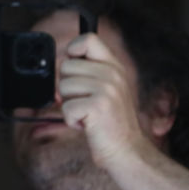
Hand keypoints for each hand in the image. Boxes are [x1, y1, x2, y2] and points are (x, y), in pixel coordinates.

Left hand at [58, 33, 161, 169]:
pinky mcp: (98, 106)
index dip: (73, 50)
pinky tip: (87, 124)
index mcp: (114, 66)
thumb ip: (90, 72)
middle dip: (67, 88)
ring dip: (70, 105)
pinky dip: (71, 121)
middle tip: (85, 102)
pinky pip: (66, 108)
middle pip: (66, 66)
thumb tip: (63, 60)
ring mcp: (107, 89)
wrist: (126, 150)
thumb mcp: (106, 89)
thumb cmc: (110, 122)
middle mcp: (113, 74)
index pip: (88, 39)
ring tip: (88, 113)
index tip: (74, 68)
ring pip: (63, 87)